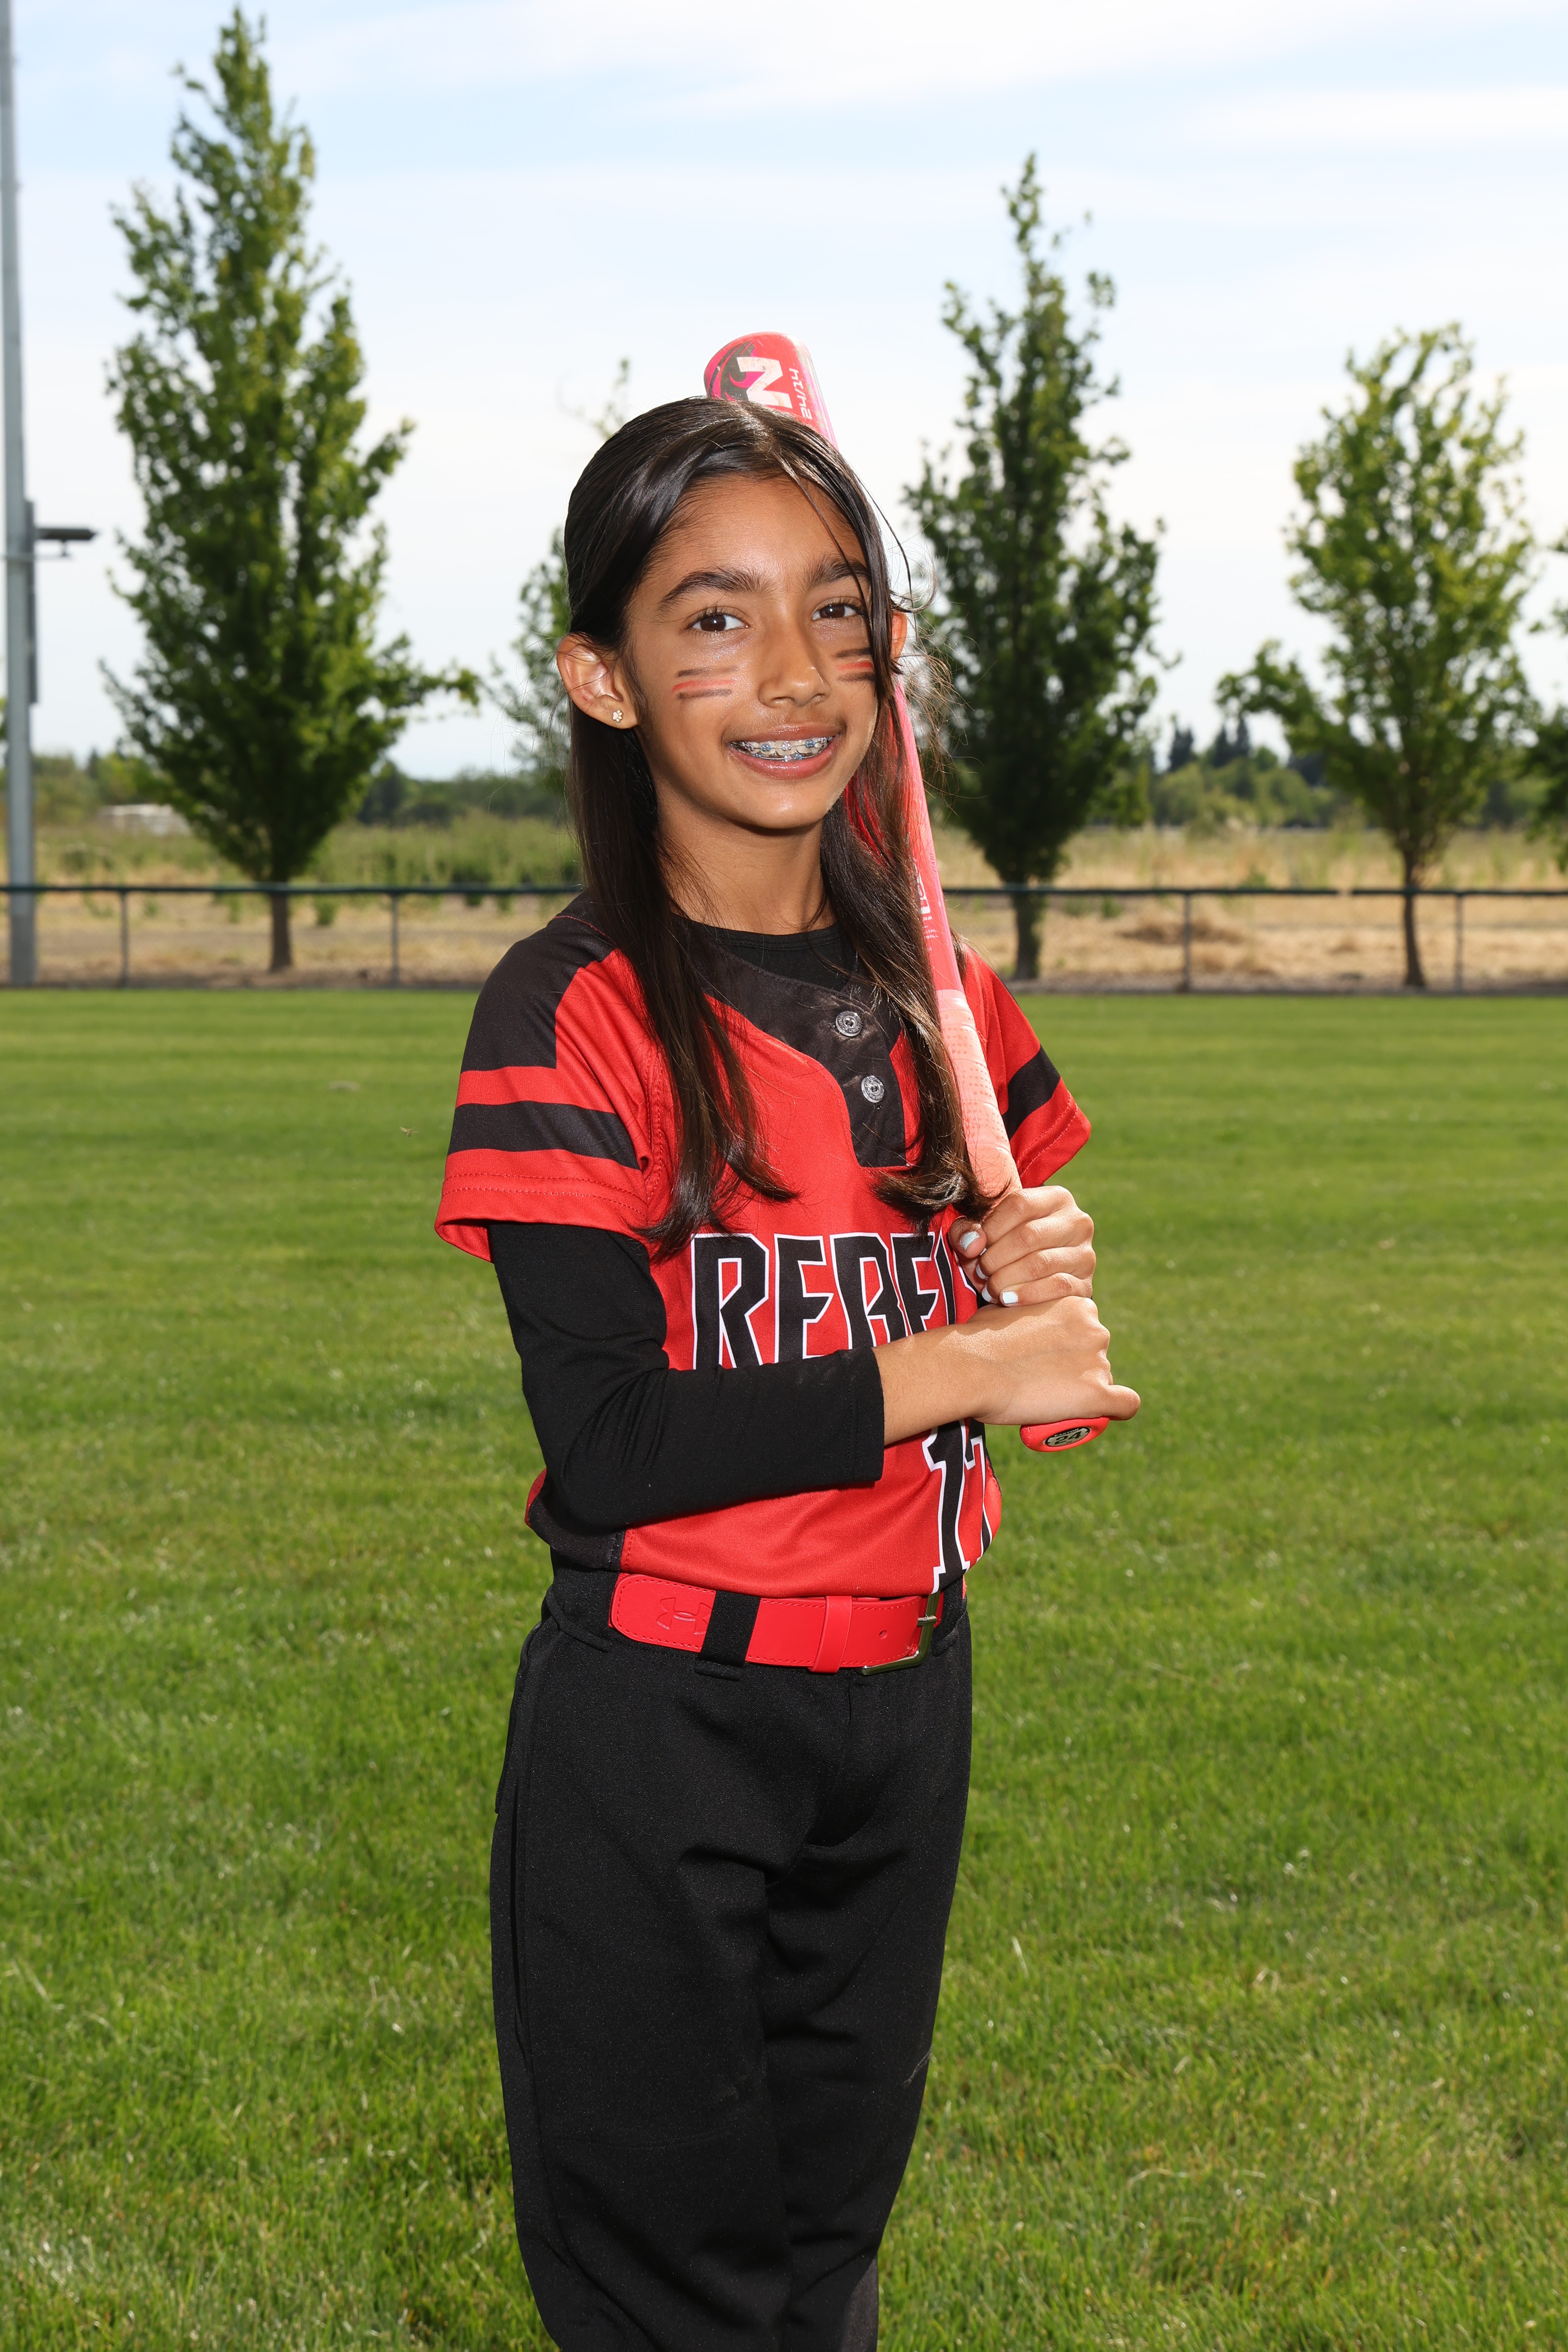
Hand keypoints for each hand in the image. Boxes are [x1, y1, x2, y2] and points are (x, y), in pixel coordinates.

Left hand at [953, 1185, 1094, 1306]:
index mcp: (1057, 1198)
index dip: (991, 1227)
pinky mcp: (1086, 1284)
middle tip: (980, 1273)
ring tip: (989, 1289)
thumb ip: (967, 1230)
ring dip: (1006, 1279)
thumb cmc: (1006, 1248)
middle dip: (996, 1258)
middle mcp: (1078, 1222)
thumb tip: (972, 1245)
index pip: (1019, 1204)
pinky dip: (1026, 1295)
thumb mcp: (985, 1232)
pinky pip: (1056, 1287)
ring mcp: (1086, 1254)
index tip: (975, 1248)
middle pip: (1029, 1235)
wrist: (1036, 1280)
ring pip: (1041, 1263)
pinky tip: (1007, 1300)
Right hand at [964, 1294, 1140, 1430]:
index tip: (1049, 1360)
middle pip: (1096, 1355)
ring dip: (1085, 1390)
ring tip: (1051, 1401)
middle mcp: (1096, 1330)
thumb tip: (1018, 1324)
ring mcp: (1098, 1363)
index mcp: (1079, 1306)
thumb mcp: (1008, 1310)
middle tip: (1046, 1382)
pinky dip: (1118, 1409)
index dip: (1068, 1349)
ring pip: (1104, 1380)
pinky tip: (1106, 1414)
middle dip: (1077, 1368)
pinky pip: (1125, 1404)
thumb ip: (1026, 1314)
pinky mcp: (1096, 1394)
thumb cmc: (979, 1340)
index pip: (1086, 1332)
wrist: (971, 1367)